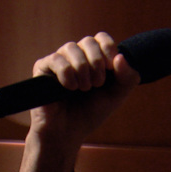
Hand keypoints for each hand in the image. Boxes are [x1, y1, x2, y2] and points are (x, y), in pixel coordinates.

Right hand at [25, 33, 142, 142]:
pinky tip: (70, 88)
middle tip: (97, 84)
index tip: (111, 67)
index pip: (101, 38)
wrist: (67, 133)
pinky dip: (66, 72)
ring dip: (82, 68)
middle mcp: (75, 57)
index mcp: (93, 59)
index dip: (108, 48)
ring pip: (71, 47)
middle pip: (88, 41)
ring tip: (83, 88)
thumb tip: (121, 57)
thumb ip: (128, 78)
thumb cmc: (90, 113)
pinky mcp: (42, 69)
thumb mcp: (117, 96)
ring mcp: (58, 61)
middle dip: (96, 62)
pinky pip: (55, 59)